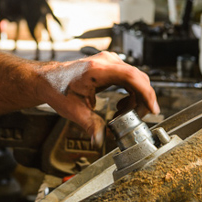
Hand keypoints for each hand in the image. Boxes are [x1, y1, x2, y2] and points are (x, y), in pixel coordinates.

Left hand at [36, 52, 157, 145]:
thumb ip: (90, 125)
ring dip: (136, 99)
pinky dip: (130, 94)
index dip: (146, 93)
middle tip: (137, 118)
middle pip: (137, 79)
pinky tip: (121, 106)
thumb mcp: (74, 110)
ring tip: (123, 115)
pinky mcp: (111, 66)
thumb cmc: (58, 88)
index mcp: (98, 69)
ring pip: (136, 80)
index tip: (153, 108)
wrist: (48, 79)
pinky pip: (129, 79)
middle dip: (142, 101)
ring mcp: (109, 62)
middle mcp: (107, 62)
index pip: (131, 77)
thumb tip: (100, 140)